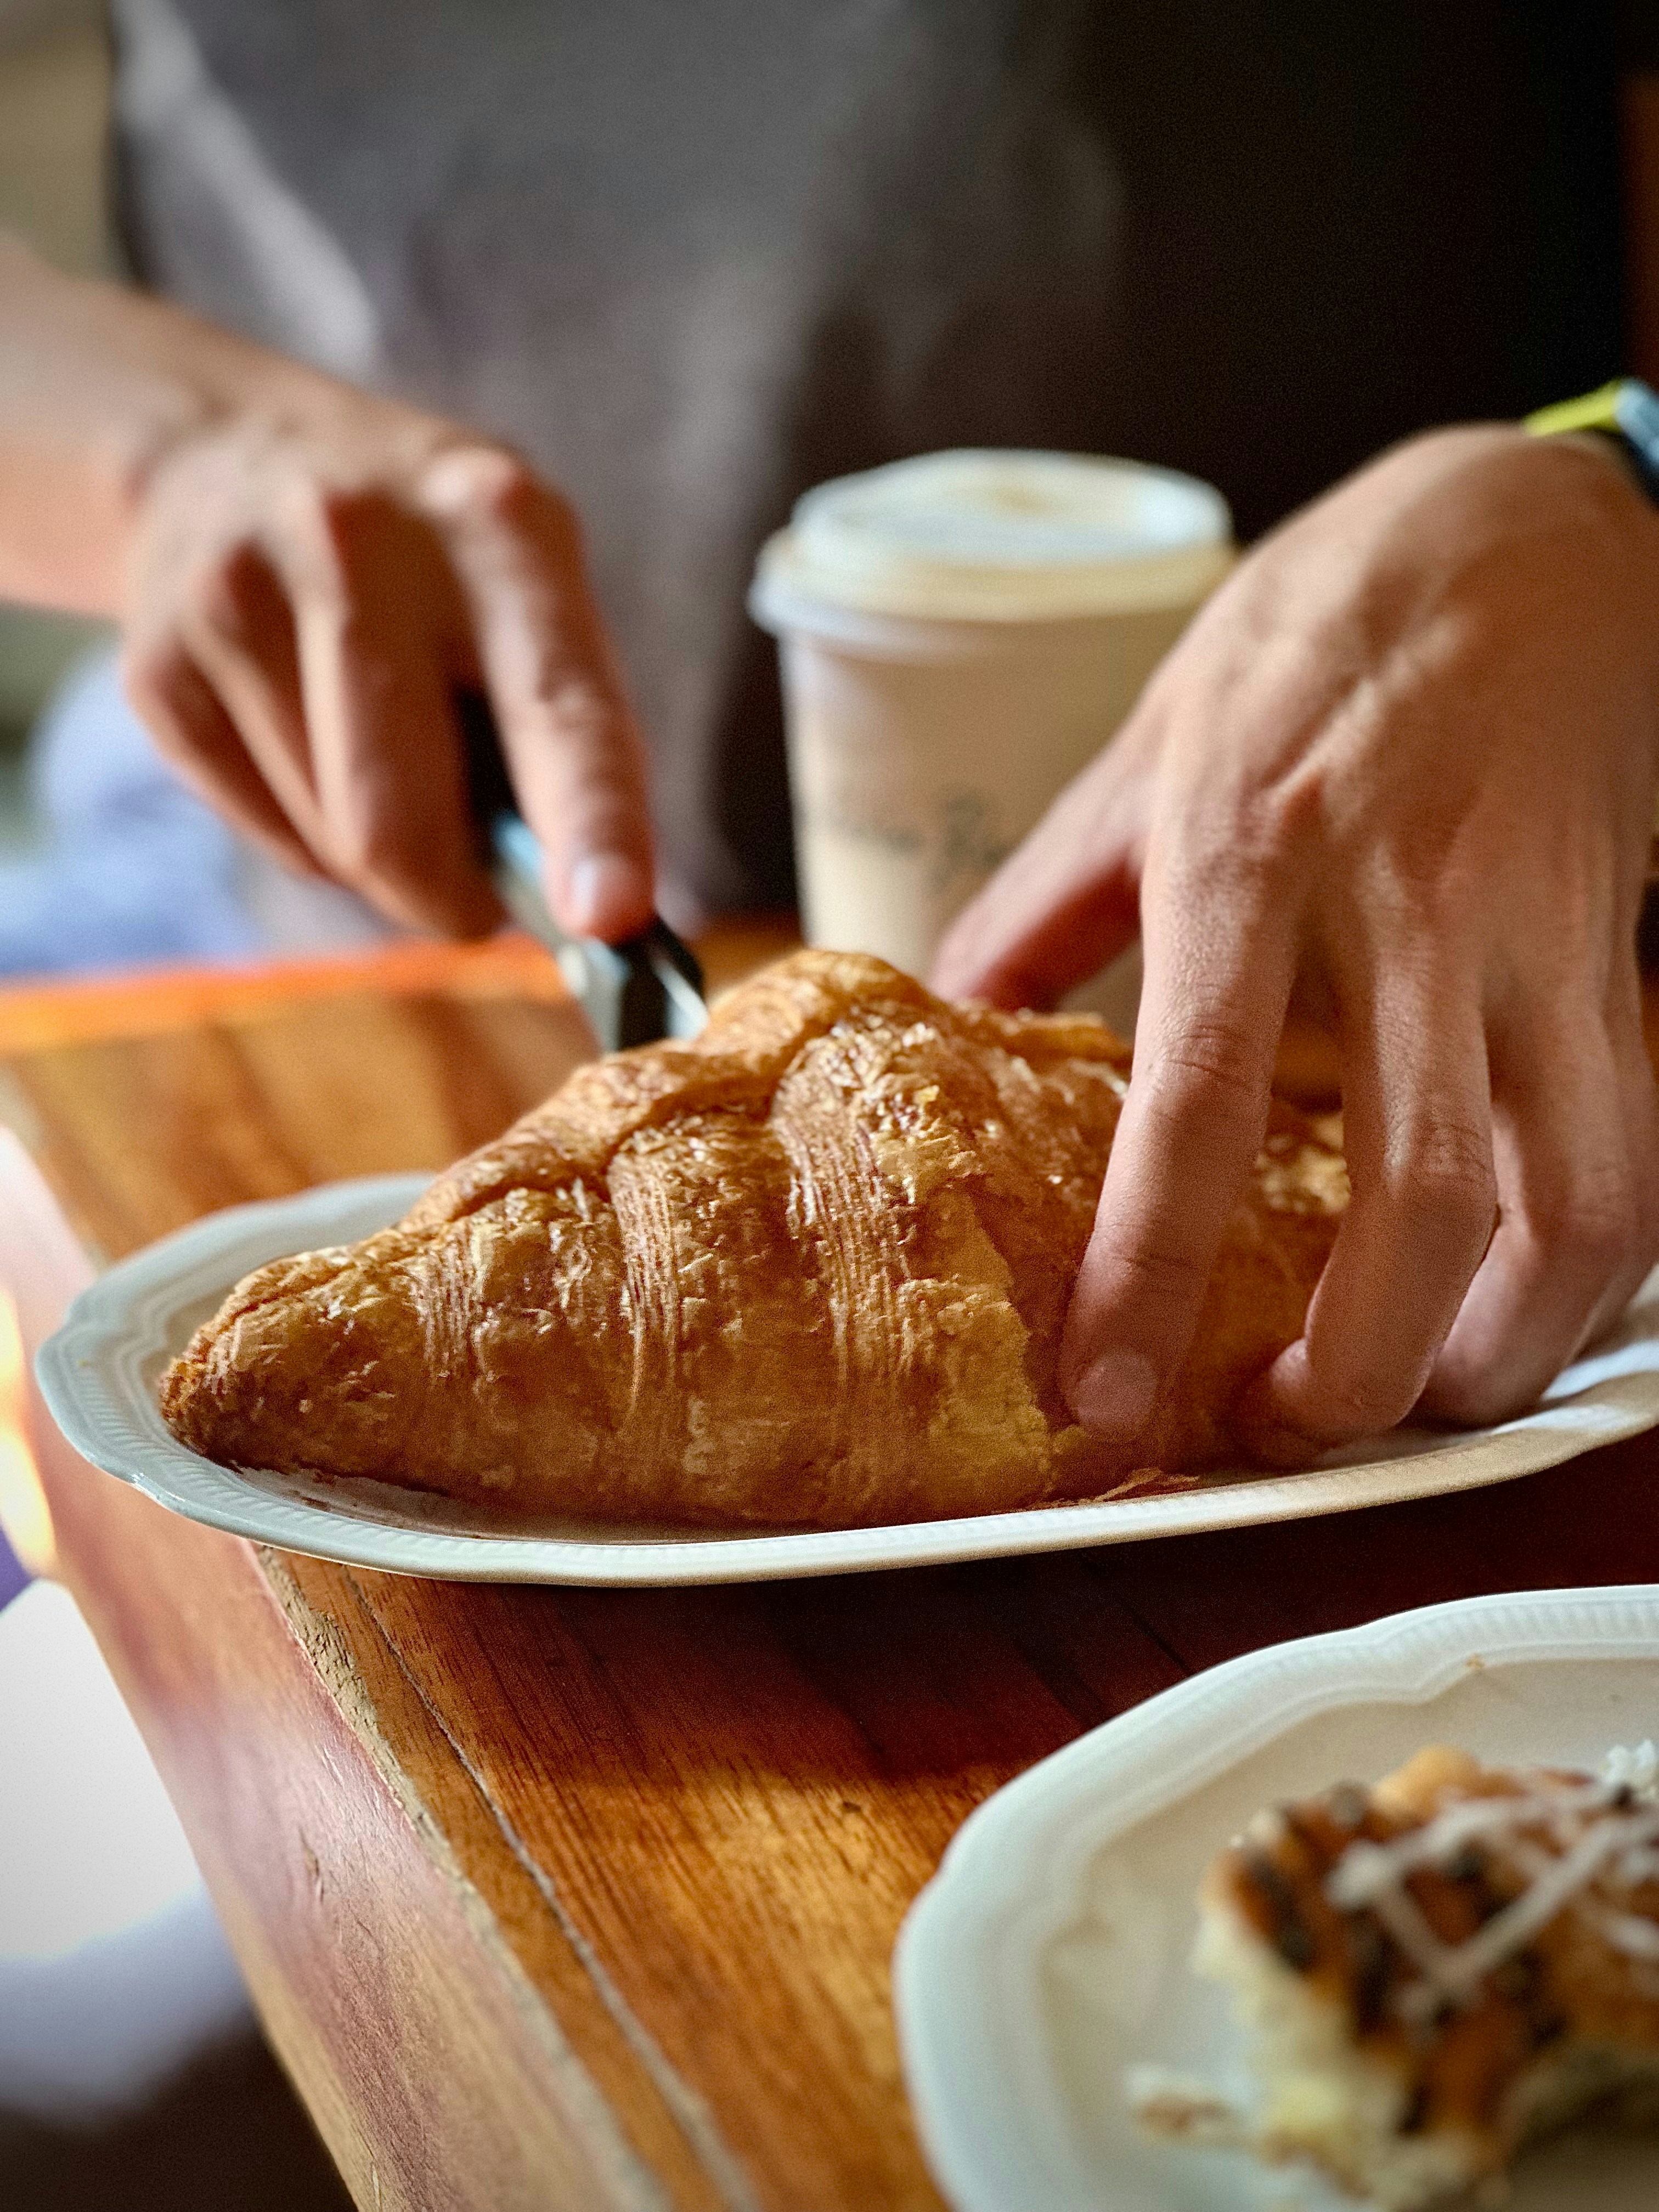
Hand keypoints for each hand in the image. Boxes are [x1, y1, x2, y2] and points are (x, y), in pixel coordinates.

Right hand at [121, 398, 652, 938]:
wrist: (227, 452)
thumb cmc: (430, 561)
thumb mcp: (526, 585)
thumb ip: (566, 732)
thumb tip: (584, 912)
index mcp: (492, 523)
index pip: (555, 703)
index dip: (592, 822)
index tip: (610, 918)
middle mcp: (355, 542)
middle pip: (400, 818)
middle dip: (452, 900)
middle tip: (480, 901)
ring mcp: (235, 596)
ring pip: (332, 843)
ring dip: (383, 862)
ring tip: (386, 761)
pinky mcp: (158, 665)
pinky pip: (268, 836)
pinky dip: (313, 837)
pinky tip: (314, 748)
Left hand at [933, 425, 1658, 1458]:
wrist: (1527, 523)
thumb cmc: (1318, 628)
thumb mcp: (1148, 743)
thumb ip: (1044, 901)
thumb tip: (955, 1023)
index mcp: (1249, 848)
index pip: (1198, 1099)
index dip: (1151, 1266)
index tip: (1113, 1391)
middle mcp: (1406, 904)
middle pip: (1424, 1194)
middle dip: (1365, 1369)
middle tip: (1290, 1433)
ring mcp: (1537, 933)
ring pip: (1575, 1197)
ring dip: (1504, 1349)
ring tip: (1416, 1407)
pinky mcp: (1621, 950)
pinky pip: (1636, 1147)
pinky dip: (1590, 1270)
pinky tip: (1520, 1311)